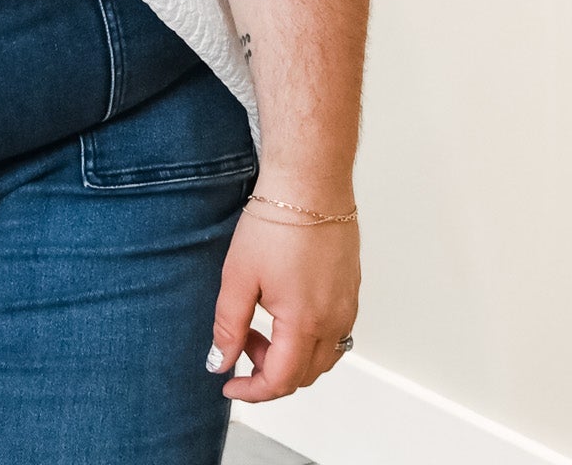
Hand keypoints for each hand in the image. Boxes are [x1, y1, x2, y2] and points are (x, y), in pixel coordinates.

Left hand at [209, 205, 359, 400]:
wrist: (309, 181)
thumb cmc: (276, 222)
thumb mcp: (238, 276)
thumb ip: (227, 326)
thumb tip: (219, 362)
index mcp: (305, 323)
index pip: (281, 380)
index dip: (252, 390)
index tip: (229, 383)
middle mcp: (334, 321)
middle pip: (304, 375)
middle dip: (269, 371)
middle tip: (241, 343)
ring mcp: (347, 305)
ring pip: (323, 357)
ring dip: (291, 356)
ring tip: (261, 324)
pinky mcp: (351, 289)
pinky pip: (335, 333)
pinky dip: (310, 338)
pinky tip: (285, 309)